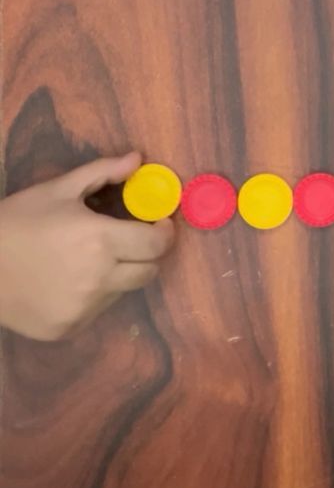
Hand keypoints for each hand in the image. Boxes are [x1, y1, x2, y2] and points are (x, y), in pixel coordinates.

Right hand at [0, 153, 173, 340]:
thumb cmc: (15, 222)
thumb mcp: (57, 190)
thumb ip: (103, 172)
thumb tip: (138, 159)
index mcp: (100, 241)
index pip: (156, 244)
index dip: (164, 233)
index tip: (158, 223)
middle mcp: (98, 279)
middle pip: (148, 271)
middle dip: (147, 253)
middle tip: (131, 240)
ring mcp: (84, 309)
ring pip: (123, 291)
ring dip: (119, 274)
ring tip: (90, 258)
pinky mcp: (69, 328)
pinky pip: (97, 310)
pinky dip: (93, 295)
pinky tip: (68, 279)